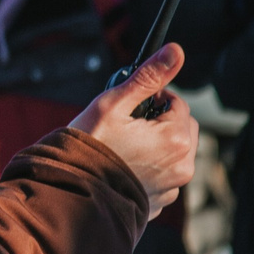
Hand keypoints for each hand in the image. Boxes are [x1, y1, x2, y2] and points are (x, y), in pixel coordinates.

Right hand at [69, 43, 197, 217]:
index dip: (154, 98)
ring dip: (159, 145)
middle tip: (129, 124)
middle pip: (182, 128)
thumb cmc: (89, 147)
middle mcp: (182, 166)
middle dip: (161, 121)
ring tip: (125, 147)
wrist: (71, 191)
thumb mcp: (115, 103)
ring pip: (175, 153)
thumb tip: (175, 52)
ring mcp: (172, 188)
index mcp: (175, 139)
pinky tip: (126, 166)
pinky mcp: (159, 202)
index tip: (132, 105)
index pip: (178, 103)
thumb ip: (148, 77)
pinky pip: (164, 177)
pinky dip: (151, 169)